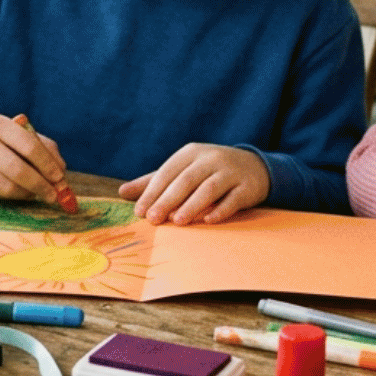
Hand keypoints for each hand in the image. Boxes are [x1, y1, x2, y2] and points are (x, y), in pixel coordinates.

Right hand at [0, 112, 66, 202]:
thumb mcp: (13, 129)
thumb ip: (40, 144)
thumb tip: (61, 169)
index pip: (29, 146)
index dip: (47, 164)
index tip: (60, 177)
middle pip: (18, 170)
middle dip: (40, 185)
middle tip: (54, 195)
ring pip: (7, 187)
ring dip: (27, 194)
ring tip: (37, 193)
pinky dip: (13, 196)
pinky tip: (21, 193)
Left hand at [117, 144, 269, 223]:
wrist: (253, 167)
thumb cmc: (209, 171)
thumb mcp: (183, 170)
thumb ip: (154, 181)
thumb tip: (122, 192)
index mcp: (191, 153)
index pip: (168, 172)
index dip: (152, 192)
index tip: (140, 212)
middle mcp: (210, 159)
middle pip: (186, 180)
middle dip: (168, 200)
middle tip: (153, 219)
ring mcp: (231, 172)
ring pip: (209, 188)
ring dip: (192, 205)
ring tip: (176, 221)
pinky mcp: (247, 186)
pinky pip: (233, 199)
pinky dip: (221, 210)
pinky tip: (208, 220)